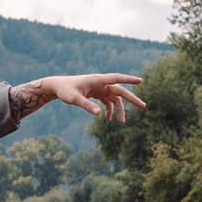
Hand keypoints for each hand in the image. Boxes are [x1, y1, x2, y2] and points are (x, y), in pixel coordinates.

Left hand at [16, 73, 145, 124]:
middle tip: (143, 106)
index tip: (141, 81)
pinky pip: (108, 102)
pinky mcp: (97, 94)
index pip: (117, 78)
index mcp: (98, 80)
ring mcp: (100, 88)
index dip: (129, 80)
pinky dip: (109, 110)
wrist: (58, 87)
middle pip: (120, 91)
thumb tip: (99, 114)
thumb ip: (87, 105)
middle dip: (132, 99)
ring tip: (121, 123)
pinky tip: (108, 120)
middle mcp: (101, 83)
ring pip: (115, 99)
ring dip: (119, 110)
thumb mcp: (75, 99)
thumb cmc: (65, 91)